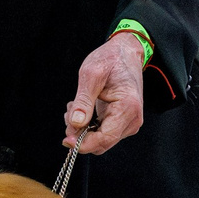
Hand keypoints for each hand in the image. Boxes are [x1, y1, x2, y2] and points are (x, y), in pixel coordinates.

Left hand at [63, 32, 147, 155]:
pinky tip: (82, 109)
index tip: (66, 140)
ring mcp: (129, 123)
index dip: (83, 144)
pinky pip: (102, 133)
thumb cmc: (110, 59)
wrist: (125, 53)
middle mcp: (132, 119)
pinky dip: (88, 126)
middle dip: (80, 134)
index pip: (105, 138)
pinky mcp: (123, 123)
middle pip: (102, 143)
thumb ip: (83, 101)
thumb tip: (75, 124)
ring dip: (83, 129)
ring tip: (75, 106)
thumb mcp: (91, 74)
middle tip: (69, 113)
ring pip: (100, 140)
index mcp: (128, 107)